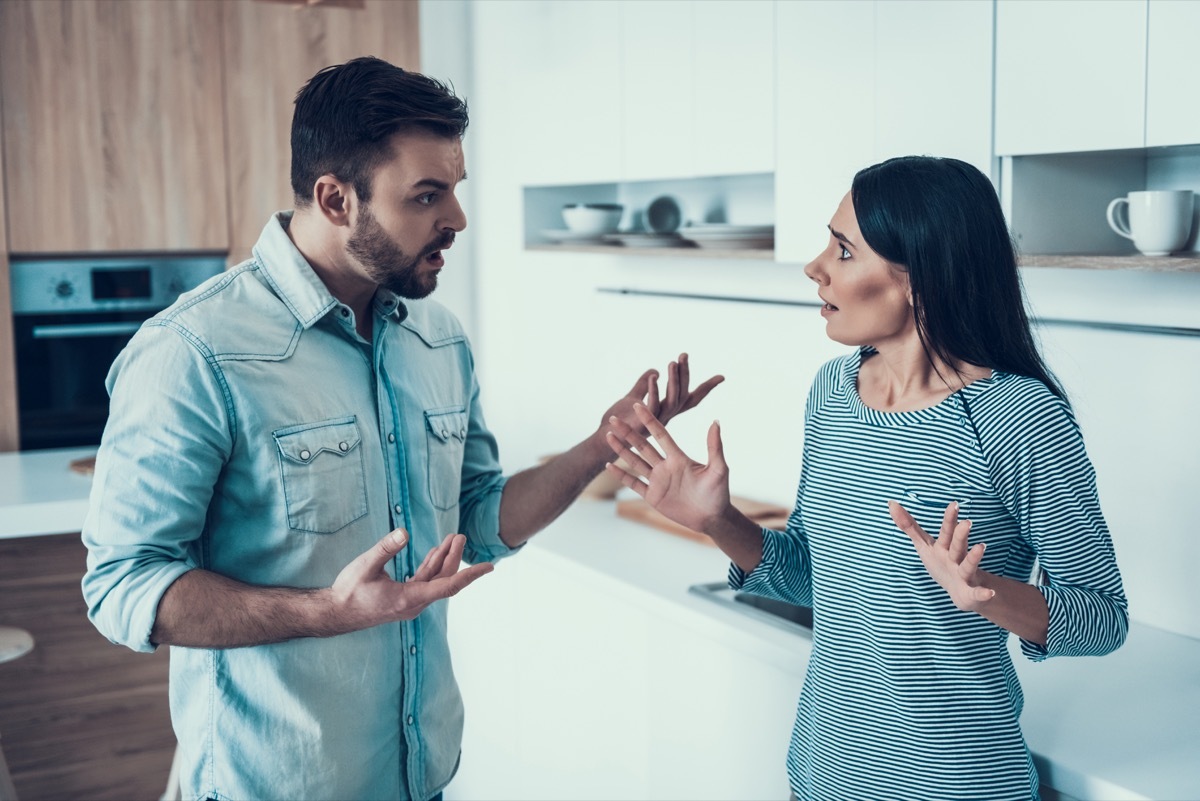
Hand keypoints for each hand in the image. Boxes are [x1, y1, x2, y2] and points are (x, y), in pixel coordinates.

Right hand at [331, 529, 493, 628]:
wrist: (335, 613)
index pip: (448, 586)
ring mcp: (410, 602)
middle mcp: (414, 604)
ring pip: (435, 580)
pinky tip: (436, 551)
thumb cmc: (348, 592)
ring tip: (452, 538)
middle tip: (459, 535)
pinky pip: (424, 582)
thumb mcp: (365, 566)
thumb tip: (404, 532)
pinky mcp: (404, 598)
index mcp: (408, 599)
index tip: (488, 567)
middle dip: (454, 557)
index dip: (469, 575)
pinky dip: (431, 566)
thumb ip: (385, 548)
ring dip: (443, 560)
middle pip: (444, 580)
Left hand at [602, 353, 723, 433]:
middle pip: (681, 394)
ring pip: (671, 400)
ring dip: (672, 381)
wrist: (603, 443)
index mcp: (668, 412)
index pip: (692, 398)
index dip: (707, 388)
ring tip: (672, 363)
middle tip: (683, 354)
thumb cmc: (620, 423)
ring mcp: (657, 423)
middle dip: (684, 374)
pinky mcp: (644, 426)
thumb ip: (642, 386)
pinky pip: (652, 407)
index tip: (722, 377)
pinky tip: (652, 377)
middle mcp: (667, 418)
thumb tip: (654, 372)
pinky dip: (652, 391)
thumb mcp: (632, 399)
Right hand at [605, 402, 730, 532]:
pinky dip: (621, 475)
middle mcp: (666, 466)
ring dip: (621, 449)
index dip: (650, 420)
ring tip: (608, 436)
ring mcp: (658, 481)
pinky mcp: (653, 496)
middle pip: (643, 445)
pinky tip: (609, 465)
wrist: (712, 517)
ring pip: (635, 461)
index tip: (638, 405)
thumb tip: (716, 421)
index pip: (661, 435)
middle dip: (628, 432)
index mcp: (679, 458)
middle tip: (614, 418)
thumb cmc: (719, 493)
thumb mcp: (719, 469)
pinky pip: (634, 483)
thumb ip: (715, 447)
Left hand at [888, 500, 995, 611]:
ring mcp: (964, 574)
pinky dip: (983, 593)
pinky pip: (976, 593)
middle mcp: (956, 557)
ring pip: (968, 565)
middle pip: (957, 545)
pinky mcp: (970, 592)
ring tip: (981, 546)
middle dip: (961, 534)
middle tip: (967, 522)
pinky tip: (989, 593)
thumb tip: (891, 503)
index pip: (946, 530)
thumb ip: (909, 525)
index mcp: (945, 546)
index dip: (949, 519)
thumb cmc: (941, 562)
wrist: (961, 591)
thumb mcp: (924, 544)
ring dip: (974, 557)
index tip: (953, 504)